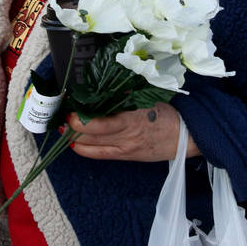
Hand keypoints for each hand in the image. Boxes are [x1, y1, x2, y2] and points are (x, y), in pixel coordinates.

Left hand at [66, 103, 200, 161]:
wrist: (185, 137)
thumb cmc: (167, 113)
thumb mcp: (149, 98)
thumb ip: (127, 95)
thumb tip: (105, 89)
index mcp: (132, 119)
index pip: (99, 123)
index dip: (80, 119)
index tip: (70, 110)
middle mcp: (126, 136)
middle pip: (91, 135)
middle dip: (71, 127)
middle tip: (61, 116)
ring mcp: (125, 148)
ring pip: (92, 146)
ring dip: (74, 138)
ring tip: (63, 128)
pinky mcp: (126, 156)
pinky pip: (100, 155)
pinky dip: (85, 150)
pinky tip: (74, 144)